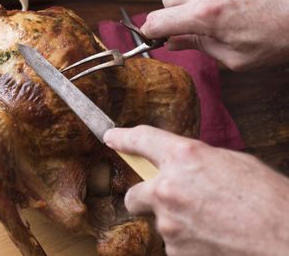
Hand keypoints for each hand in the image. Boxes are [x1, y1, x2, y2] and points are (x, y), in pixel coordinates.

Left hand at [104, 125, 288, 255]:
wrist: (285, 241)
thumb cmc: (268, 199)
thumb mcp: (232, 163)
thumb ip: (197, 162)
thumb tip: (183, 166)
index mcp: (184, 157)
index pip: (141, 139)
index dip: (122, 138)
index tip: (111, 138)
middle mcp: (168, 187)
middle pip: (134, 193)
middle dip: (145, 196)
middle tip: (166, 200)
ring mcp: (169, 222)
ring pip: (159, 222)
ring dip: (176, 222)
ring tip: (211, 223)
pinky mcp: (175, 251)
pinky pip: (174, 244)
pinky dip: (189, 242)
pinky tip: (213, 239)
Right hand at [141, 0, 288, 70]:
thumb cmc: (282, 37)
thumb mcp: (236, 57)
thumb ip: (199, 47)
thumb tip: (175, 42)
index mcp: (206, 15)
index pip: (157, 21)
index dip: (151, 32)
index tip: (153, 37)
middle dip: (173, 13)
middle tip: (191, 27)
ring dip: (199, 0)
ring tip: (226, 13)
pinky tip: (241, 0)